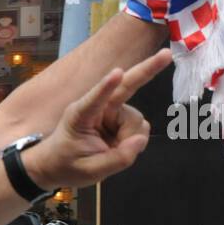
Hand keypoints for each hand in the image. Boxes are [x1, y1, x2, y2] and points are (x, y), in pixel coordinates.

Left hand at [25, 52, 170, 190]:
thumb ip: (117, 159)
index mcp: (80, 115)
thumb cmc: (66, 165)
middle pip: (126, 87)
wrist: (56, 165)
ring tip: (110, 150)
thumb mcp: (90, 171)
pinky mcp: (120, 117)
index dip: (107, 86)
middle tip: (167, 54)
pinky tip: (117, 146)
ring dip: (130, 138)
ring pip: (136, 120)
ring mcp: (111, 111)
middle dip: (147, 70)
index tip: (117, 73)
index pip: (94, 100)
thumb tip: (141, 140)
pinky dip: (133, 140)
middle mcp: (98, 107)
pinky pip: (138, 127)